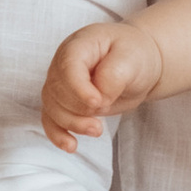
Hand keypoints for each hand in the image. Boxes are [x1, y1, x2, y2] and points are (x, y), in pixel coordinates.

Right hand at [41, 18, 166, 150]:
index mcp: (79, 45)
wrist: (138, 64)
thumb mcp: (132, 59)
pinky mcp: (65, 102)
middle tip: (100, 122)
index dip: (78, 89)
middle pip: (56, 90)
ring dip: (71, 124)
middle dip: (77, 110)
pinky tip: (70, 145)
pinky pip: (51, 119)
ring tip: (96, 130)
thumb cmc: (134, 55)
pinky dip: (57, 134)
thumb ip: (113, 76)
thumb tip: (99, 98)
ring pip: (52, 107)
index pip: (67, 66)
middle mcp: (64, 62)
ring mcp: (62, 83)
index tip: (98, 103)